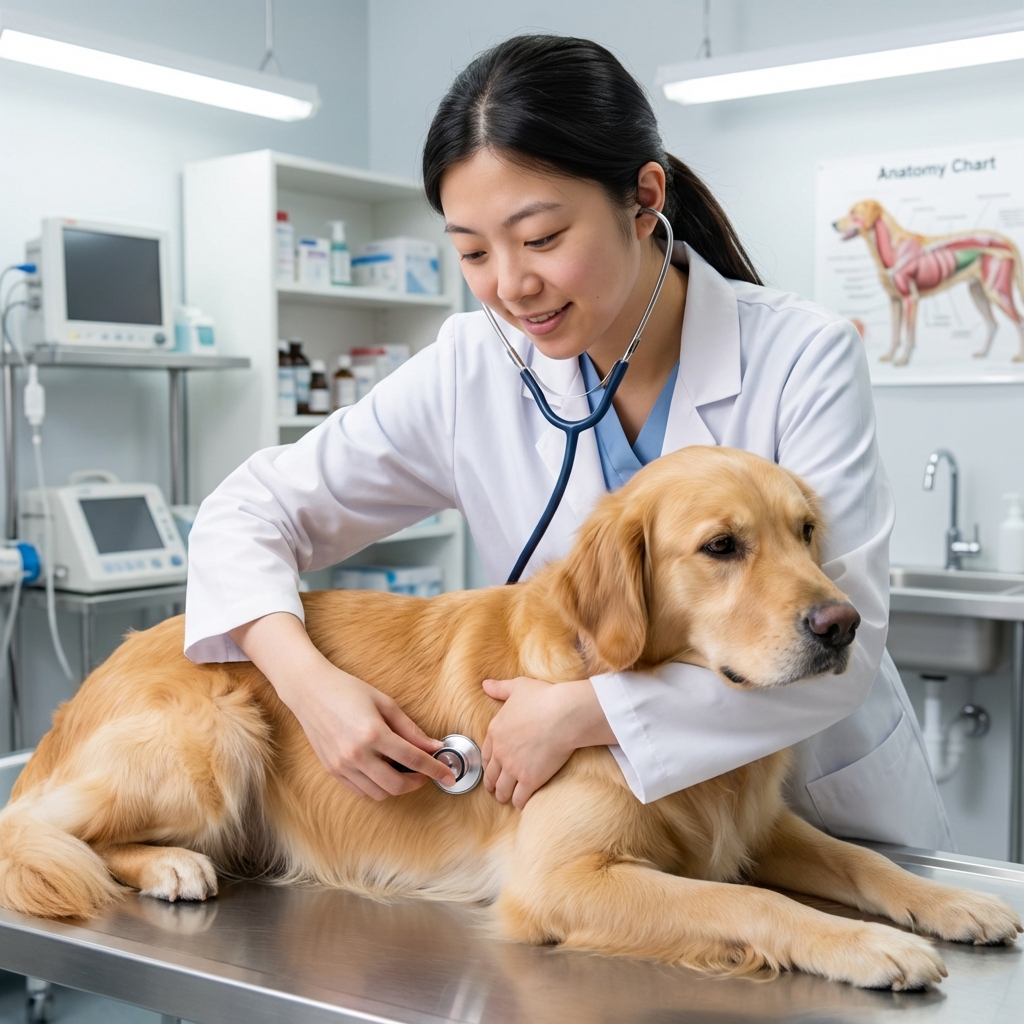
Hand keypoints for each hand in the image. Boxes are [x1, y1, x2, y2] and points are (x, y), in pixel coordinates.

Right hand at [230, 613, 455, 799]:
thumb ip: (410, 729)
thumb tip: (433, 746)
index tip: (448, 775)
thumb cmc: (348, 690)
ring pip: (379, 793)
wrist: (309, 690)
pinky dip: (377, 786)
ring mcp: (342, 765)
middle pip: (397, 784)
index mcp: (373, 734)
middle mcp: (356, 754)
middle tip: (427, 772)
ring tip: (404, 770)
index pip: (413, 759)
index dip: (435, 769)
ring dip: (397, 786)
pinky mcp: (332, 770)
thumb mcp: (385, 703)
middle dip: (418, 782)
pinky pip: (361, 790)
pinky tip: (384, 771)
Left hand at [481, 677, 614, 808]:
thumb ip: (500, 688)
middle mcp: (500, 752)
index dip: (489, 765)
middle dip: (493, 784)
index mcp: (495, 731)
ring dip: (504, 796)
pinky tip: (523, 802)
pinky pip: (519, 798)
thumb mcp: (517, 686)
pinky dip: (520, 802)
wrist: (563, 714)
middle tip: (497, 789)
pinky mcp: (530, 779)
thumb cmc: (543, 697)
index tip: (492, 770)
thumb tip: (485, 684)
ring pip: (502, 790)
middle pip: (491, 776)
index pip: (485, 755)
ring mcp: (514, 768)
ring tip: (508, 799)